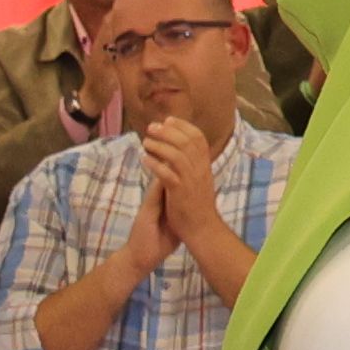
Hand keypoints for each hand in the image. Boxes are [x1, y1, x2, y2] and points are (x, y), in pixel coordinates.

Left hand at [137, 112, 220, 249]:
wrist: (202, 229)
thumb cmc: (197, 206)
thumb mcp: (199, 181)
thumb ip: (193, 165)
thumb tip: (182, 150)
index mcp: (204, 166)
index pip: (198, 138)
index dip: (183, 126)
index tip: (168, 120)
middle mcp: (200, 170)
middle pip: (186, 142)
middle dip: (168, 131)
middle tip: (152, 127)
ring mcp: (190, 181)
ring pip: (177, 155)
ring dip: (159, 145)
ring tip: (145, 142)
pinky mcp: (180, 193)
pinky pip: (167, 174)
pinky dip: (155, 164)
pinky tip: (144, 159)